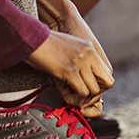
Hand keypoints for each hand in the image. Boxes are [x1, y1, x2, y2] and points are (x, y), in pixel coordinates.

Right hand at [33, 0, 112, 115]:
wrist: (31, 38)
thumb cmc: (45, 46)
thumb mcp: (68, 52)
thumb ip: (79, 65)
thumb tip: (85, 89)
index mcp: (89, 48)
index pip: (108, 74)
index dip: (99, 86)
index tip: (86, 91)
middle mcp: (88, 53)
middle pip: (107, 83)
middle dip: (96, 95)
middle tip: (82, 98)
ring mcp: (80, 61)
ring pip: (94, 91)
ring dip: (83, 99)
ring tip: (71, 97)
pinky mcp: (70, 69)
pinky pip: (82, 93)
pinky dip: (75, 100)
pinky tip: (66, 96)